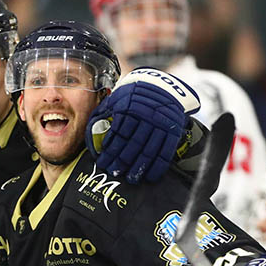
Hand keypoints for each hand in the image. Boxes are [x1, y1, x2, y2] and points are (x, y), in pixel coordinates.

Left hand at [85, 67, 200, 183]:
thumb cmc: (133, 95)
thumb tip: (92, 133)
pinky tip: (149, 177)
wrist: (161, 86)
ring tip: (130, 179)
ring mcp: (161, 125)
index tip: (103, 163)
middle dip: (121, 162)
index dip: (109, 152)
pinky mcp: (173, 132)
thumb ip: (104, 114)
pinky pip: (165, 153)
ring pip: (148, 151)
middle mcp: (146, 117)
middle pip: (132, 145)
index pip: (118, 134)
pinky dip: (157, 167)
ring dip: (138, 168)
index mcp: (130, 108)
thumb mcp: (116, 98)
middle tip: (114, 173)